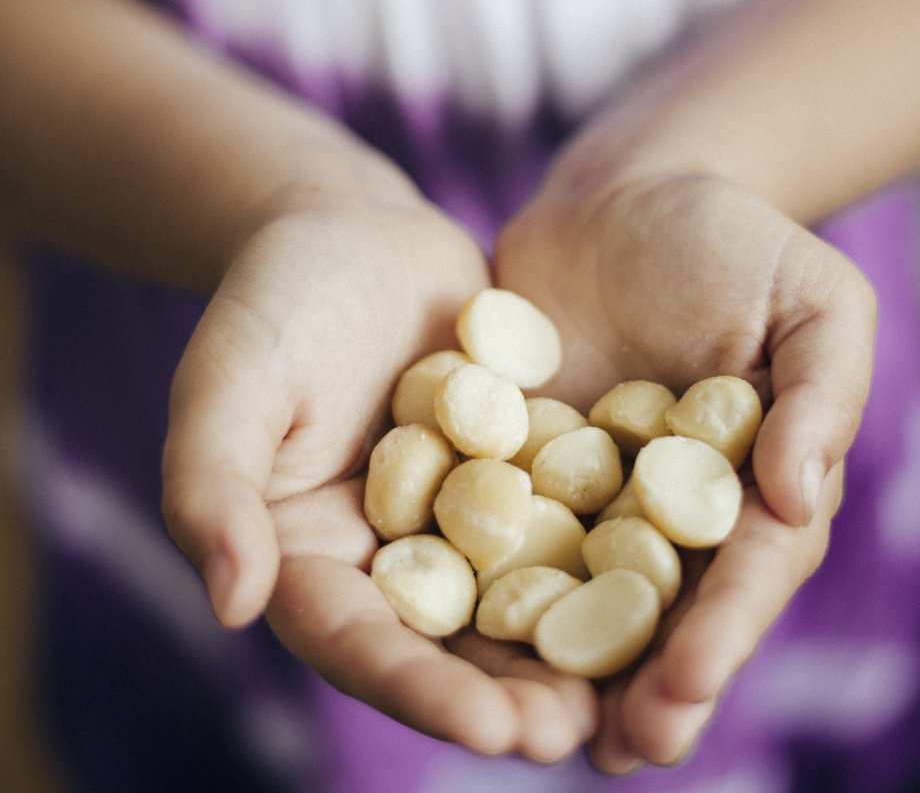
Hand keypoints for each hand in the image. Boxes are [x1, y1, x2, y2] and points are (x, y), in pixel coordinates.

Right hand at [160, 194, 597, 761]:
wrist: (355, 230)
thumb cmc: (275, 299)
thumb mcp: (228, 383)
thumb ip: (211, 486)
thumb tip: (231, 601)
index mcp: (309, 551)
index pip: (358, 640)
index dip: (418, 690)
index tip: (491, 727)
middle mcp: (389, 548)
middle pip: (445, 642)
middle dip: (506, 693)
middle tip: (575, 733)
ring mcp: (457, 510)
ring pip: (513, 595)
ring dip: (568, 646)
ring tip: (636, 688)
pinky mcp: (514, 465)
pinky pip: (558, 516)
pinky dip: (602, 552)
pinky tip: (663, 579)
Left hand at [493, 173, 875, 770]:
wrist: (620, 197)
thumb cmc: (728, 238)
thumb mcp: (809, 295)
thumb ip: (822, 391)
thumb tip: (800, 500)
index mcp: (748, 482)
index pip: (744, 569)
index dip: (724, 630)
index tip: (688, 682)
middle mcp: (666, 504)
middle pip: (662, 606)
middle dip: (646, 681)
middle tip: (620, 749)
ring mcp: (588, 488)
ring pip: (579, 590)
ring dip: (561, 663)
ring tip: (535, 730)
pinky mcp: (517, 459)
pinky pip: (500, 524)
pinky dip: (481, 577)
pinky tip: (450, 629)